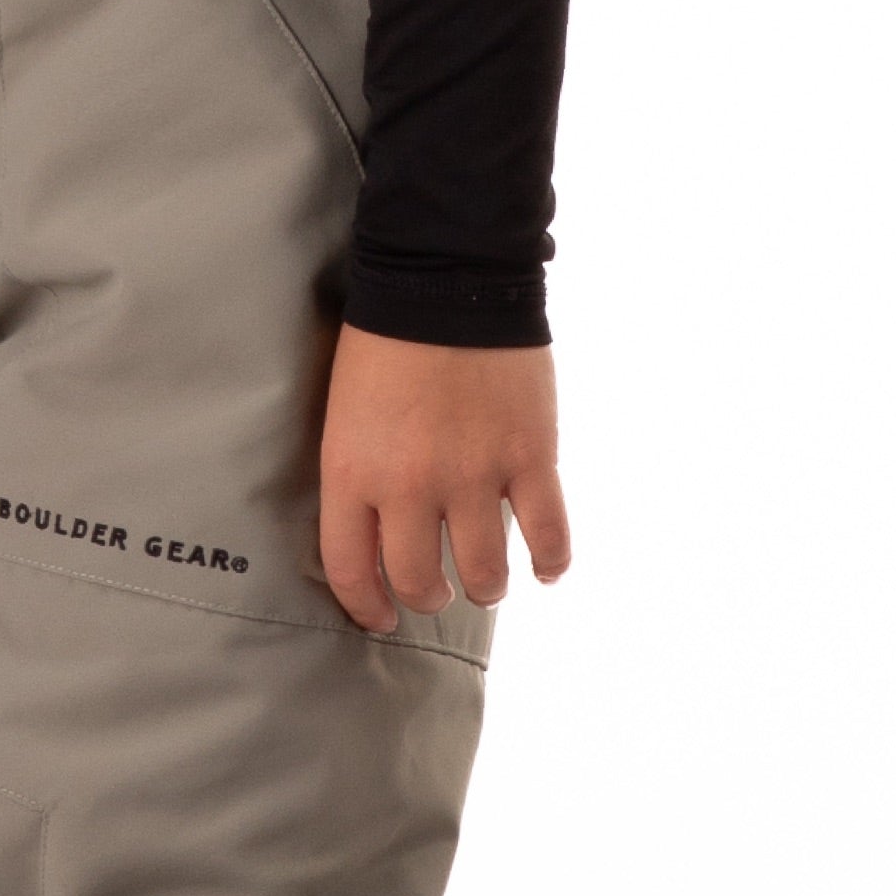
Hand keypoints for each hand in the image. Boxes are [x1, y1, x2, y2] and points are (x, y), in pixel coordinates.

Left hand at [318, 331, 569, 634]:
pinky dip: (551, 561)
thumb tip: (376, 526)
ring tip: (488, 583)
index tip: (379, 618)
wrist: (446, 276)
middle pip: (418, 579)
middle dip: (427, 597)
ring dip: (486, 586)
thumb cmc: (386, 339)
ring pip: (483, 571)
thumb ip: (359, 471)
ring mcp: (474, 474)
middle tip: (436, 593)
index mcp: (353, 471)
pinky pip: (547, 533)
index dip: (366, 606)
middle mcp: (410, 485)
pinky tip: (546, 570)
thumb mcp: (344, 412)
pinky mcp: (529, 456)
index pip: (352, 569)